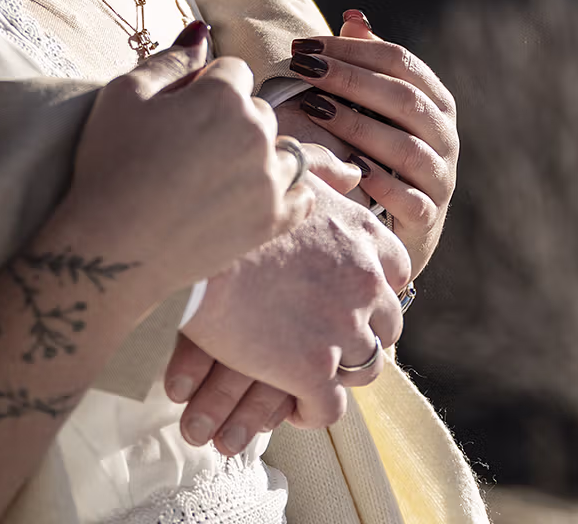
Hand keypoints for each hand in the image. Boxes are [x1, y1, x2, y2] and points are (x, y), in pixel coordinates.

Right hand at [60, 25, 312, 300]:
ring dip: (258, 153)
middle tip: (191, 144)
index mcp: (224, 96)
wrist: (110, 247)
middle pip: (259, 109)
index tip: (180, 108)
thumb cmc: (110, 163)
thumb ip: (171, 58)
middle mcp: (257, 133)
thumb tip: (202, 29)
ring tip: (217, 172)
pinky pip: (302, 194)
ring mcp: (270, 181)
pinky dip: (285, 189)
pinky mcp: (272, 222)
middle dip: (232, 117)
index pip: (233, 70)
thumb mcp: (126, 93)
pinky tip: (256, 191)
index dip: (205, 84)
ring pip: (283, 148)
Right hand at [163, 142, 365, 450]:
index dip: (374, 285)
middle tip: (329, 338)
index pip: (395, 269)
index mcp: (361, 231)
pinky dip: (312, 410)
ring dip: (340, 372)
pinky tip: (290, 402)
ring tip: (310, 373)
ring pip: (366, 367)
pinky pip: (330, 408)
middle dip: (362, 332)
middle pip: (387, 323)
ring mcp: (341, 328)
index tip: (348, 294)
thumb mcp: (286, 169)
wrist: (182, 238)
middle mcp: (363, 279)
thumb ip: (326, 168)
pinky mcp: (312, 371)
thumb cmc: (228, 197)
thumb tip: (355, 171)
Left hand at [289, 9, 458, 277]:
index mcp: (434, 100)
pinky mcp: (428, 217)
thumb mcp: (374, 107)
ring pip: (406, 147)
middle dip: (349, 79)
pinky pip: (409, 198)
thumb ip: (367, 62)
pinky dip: (380, 182)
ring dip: (356, 125)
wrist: (396, 225)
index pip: (399, 60)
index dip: (351, 49)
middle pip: (402, 98)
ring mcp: (440, 177)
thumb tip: (353, 16)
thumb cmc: (378, 151)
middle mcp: (444, 135)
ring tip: (314, 109)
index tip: (303, 46)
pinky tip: (349, 168)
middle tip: (304, 70)